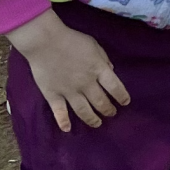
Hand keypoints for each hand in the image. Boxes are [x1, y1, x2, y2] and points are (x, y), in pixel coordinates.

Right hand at [13, 5, 128, 131]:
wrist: (45, 41)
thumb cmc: (71, 40)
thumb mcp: (94, 45)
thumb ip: (103, 59)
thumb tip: (110, 72)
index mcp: (98, 69)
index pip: (115, 87)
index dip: (122, 97)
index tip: (125, 103)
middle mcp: (86, 83)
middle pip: (101, 102)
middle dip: (108, 110)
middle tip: (112, 113)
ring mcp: (69, 91)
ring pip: (83, 110)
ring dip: (92, 119)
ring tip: (97, 123)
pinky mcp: (53, 95)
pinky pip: (59, 112)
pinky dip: (63, 122)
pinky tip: (67, 129)